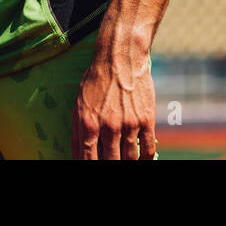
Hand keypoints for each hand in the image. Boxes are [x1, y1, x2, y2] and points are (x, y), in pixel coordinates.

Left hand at [71, 43, 156, 159]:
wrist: (120, 56)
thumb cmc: (97, 79)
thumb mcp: (79, 104)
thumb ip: (78, 132)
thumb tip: (77, 155)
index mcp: (89, 124)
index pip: (88, 160)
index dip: (90, 169)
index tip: (94, 169)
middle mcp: (109, 127)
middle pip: (111, 162)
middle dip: (111, 165)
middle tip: (112, 161)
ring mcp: (129, 124)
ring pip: (130, 159)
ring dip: (128, 163)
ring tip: (125, 159)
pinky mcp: (146, 119)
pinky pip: (148, 149)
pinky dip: (146, 159)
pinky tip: (142, 160)